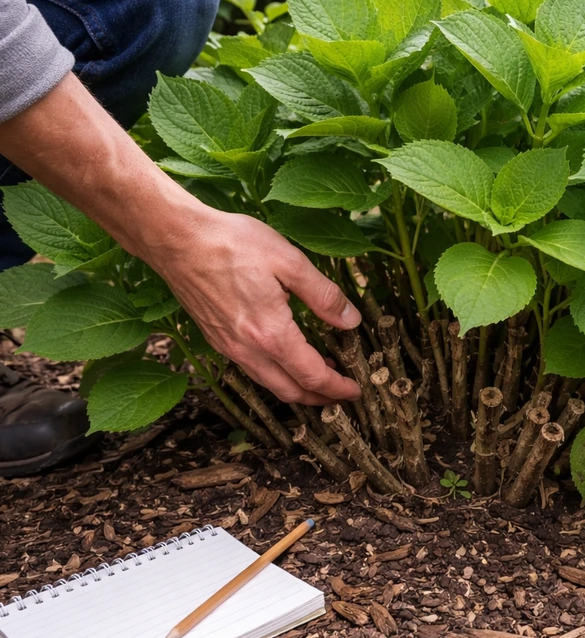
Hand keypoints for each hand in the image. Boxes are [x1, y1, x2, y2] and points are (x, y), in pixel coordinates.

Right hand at [149, 207, 362, 405]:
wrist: (176, 239)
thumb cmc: (232, 244)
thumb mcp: (289, 261)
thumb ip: (324, 295)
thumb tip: (351, 321)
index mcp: (271, 334)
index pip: (312, 375)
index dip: (337, 388)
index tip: (356, 391)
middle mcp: (247, 349)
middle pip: (290, 391)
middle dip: (319, 398)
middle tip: (341, 396)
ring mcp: (228, 347)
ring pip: (268, 383)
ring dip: (296, 388)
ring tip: (318, 380)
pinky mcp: (216, 338)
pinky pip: (251, 369)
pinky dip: (274, 375)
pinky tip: (284, 359)